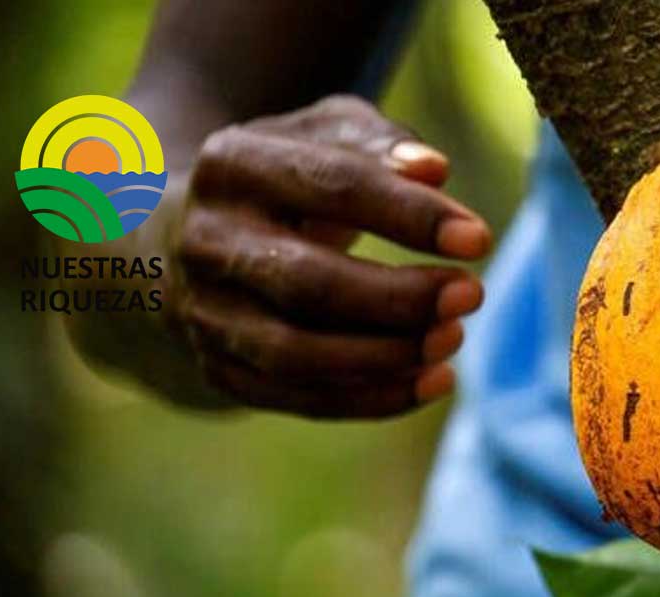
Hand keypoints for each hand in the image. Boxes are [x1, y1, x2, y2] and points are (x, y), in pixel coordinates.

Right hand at [163, 95, 489, 417]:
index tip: (479, 239)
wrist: (180, 233)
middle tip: (472, 294)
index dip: (410, 216)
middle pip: (309, 284)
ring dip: (387, 355)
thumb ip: (378, 143)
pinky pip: (297, 398)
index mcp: (233, 165)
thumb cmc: (285, 176)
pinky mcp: (218, 369)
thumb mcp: (323, 135)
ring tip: (454, 338)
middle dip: (401, 297)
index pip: (332, 187)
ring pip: (296, 354)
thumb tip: (434, 170)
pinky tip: (434, 381)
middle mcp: (206, 241)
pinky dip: (372, 398)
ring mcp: (204, 313)